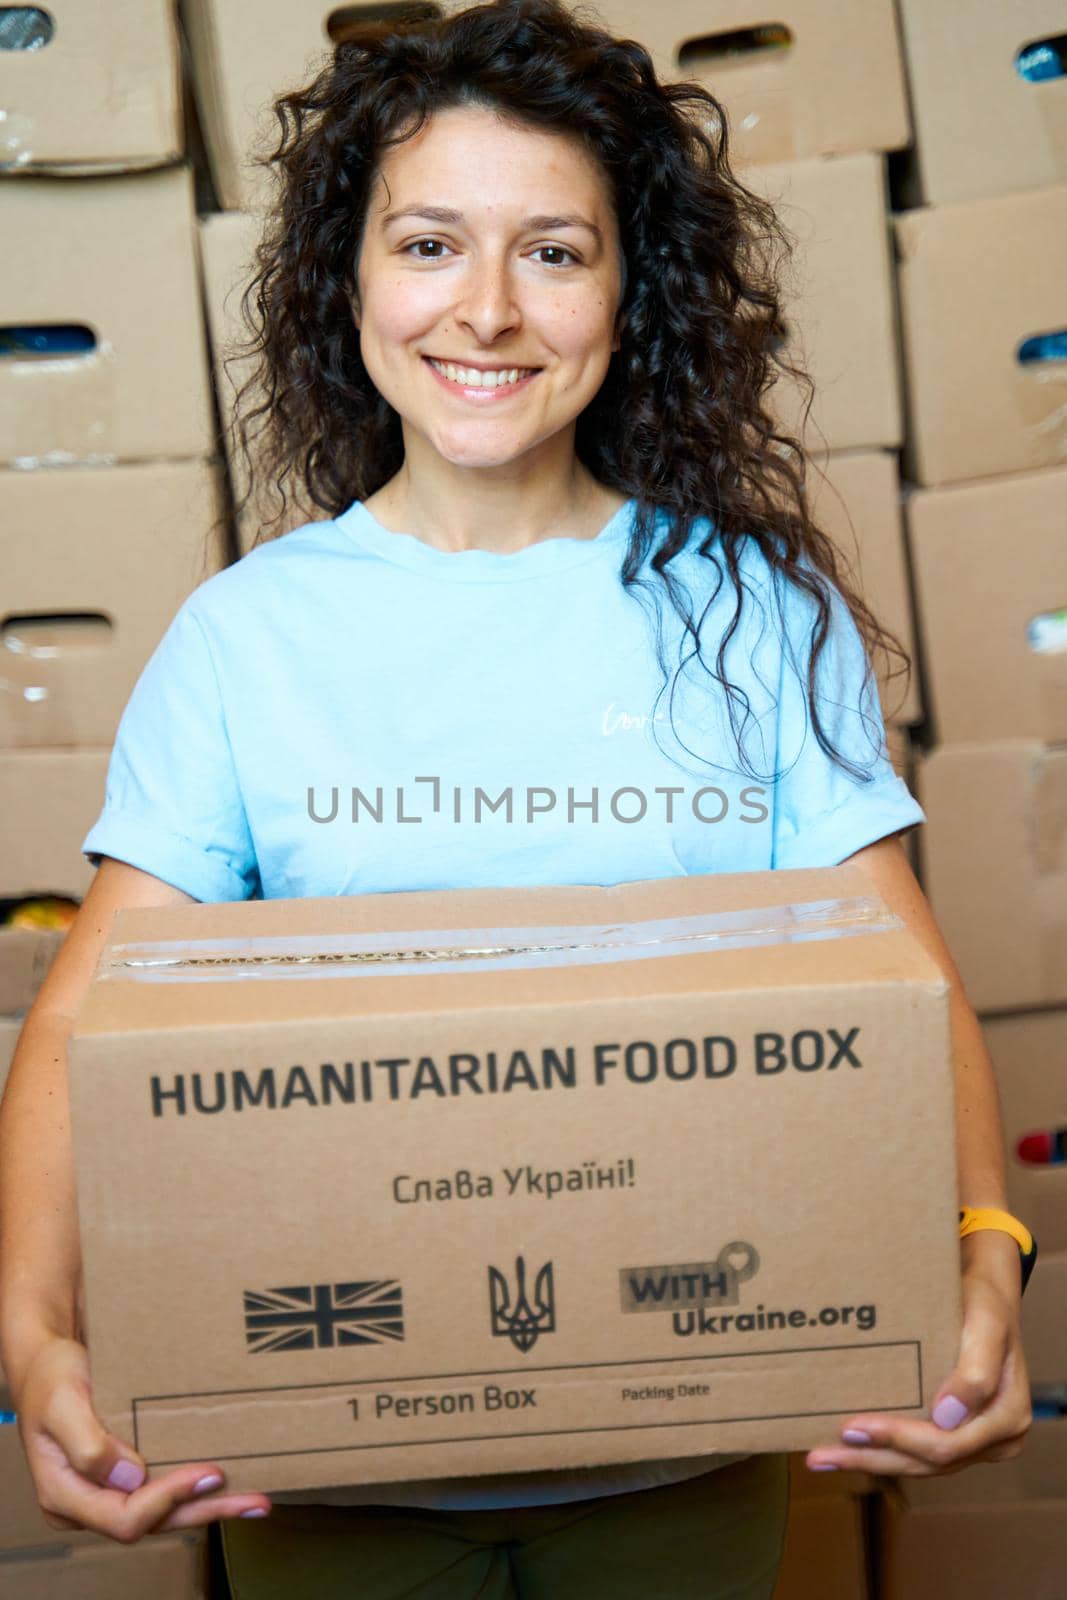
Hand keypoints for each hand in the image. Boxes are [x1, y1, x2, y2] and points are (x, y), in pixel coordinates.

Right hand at [13, 1333, 271, 1540]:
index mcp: (65, 1495)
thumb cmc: (50, 1378)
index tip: (209, 1473)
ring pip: (164, 1512)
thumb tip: (129, 1477)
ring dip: (210, 1506)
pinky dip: (196, 1490)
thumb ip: (86, 1443)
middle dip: (206, 1511)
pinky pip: (164, 1492)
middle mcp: (88, 1504)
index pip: (124, 1516)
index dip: (168, 1499)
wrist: (46, 1365)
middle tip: (254, 1499)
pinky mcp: (125, 1479)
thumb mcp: (61, 1403)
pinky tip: (229, 1484)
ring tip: (256, 1499)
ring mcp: (107, 1494)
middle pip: (153, 1522)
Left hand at [804, 1238, 1032, 1476]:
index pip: (947, 1444)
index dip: (899, 1439)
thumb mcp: (986, 1325)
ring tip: (823, 1457)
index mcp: (1007, 1418)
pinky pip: (916, 1451)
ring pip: (918, 1463)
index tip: (855, 1427)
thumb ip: (976, 1371)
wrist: (985, 1297)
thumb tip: (947, 1416)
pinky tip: (846, 1448)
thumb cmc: (983, 1305)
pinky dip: (881, 1450)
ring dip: (869, 1461)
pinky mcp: (955, 1436)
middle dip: (872, 1457)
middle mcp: (994, 1439)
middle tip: (823, 1453)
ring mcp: (974, 1441)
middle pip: (928, 1463)